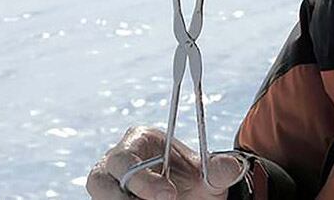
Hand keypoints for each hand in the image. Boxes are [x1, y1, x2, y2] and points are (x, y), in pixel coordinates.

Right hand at [87, 126, 243, 199]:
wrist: (186, 196)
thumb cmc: (192, 180)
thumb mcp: (207, 176)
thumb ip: (218, 169)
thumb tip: (233, 166)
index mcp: (137, 139)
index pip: (126, 157)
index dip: (144, 179)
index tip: (170, 195)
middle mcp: (114, 161)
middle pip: (101, 179)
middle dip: (127, 197)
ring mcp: (106, 185)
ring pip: (100, 196)